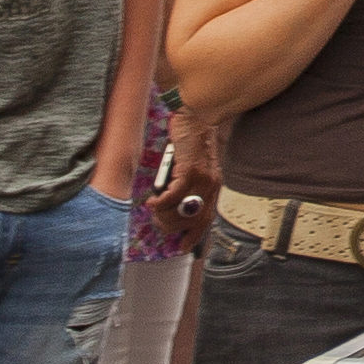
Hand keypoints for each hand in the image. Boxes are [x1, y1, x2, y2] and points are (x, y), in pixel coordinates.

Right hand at [158, 109, 226, 246]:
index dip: (195, 235)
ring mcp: (202, 179)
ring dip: (164, 216)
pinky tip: (152, 202)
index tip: (184, 247)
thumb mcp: (194, 167)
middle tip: (159, 226)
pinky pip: (173, 196)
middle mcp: (210, 186)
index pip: (206, 219)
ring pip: (181, 211)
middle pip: (194, 220)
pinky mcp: (190, 170)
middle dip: (174, 228)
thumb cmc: (192, 140)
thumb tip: (172, 204)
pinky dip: (160, 202)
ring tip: (153, 212)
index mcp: (212, 187)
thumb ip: (188, 185)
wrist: (198, 116)